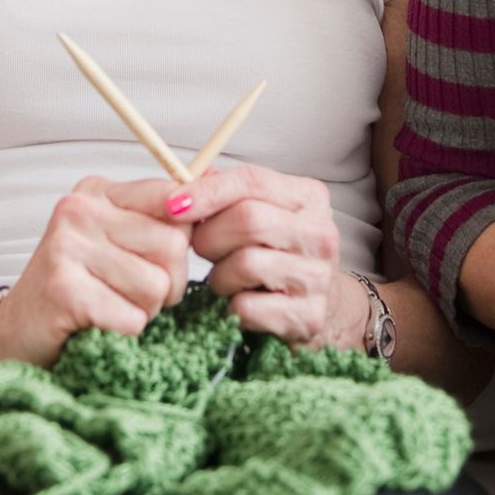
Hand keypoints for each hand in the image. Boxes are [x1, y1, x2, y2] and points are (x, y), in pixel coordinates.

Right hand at [0, 176, 190, 367]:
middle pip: (173, 246)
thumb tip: (216, 180)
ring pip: (157, 286)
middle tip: (130, 294)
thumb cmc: (78, 289)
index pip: (173, 199)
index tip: (165, 260)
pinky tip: (95, 326)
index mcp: (98, 192)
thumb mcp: (116, 240)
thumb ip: (158, 218)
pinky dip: (123, 332)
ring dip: (143, 312)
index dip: (183, 239)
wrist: (15, 334)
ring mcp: (67, 247)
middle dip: (167, 283)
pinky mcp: (64, 289)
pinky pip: (132, 318)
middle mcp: (80, 210)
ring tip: (108, 308)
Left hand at [173, 165, 342, 347]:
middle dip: (210, 236)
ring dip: (219, 276)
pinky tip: (240, 301)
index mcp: (308, 197)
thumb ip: (225, 191)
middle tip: (202, 249)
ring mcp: (319, 276)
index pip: (253, 181)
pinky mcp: (309, 316)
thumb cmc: (274, 252)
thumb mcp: (258, 211)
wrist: (312, 306)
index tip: (173, 205)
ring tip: (224, 278)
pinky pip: (247, 307)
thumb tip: (185, 177)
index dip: (208, 192)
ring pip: (246, 264)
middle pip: (249, 220)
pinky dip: (231, 305)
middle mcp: (321, 233)